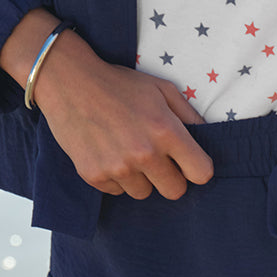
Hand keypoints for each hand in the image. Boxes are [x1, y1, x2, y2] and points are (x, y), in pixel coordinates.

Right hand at [0, 11, 211, 200]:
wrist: (70, 82)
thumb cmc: (119, 84)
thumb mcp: (161, 88)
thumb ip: (188, 115)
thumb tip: (207, 136)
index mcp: (166, 131)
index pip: (201, 174)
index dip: (197, 168)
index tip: (189, 162)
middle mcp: (144, 153)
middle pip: (175, 191)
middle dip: (171, 177)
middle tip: (158, 158)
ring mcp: (117, 167)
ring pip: (144, 193)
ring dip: (142, 178)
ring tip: (128, 151)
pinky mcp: (94, 176)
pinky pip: (117, 192)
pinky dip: (116, 178)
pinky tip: (109, 153)